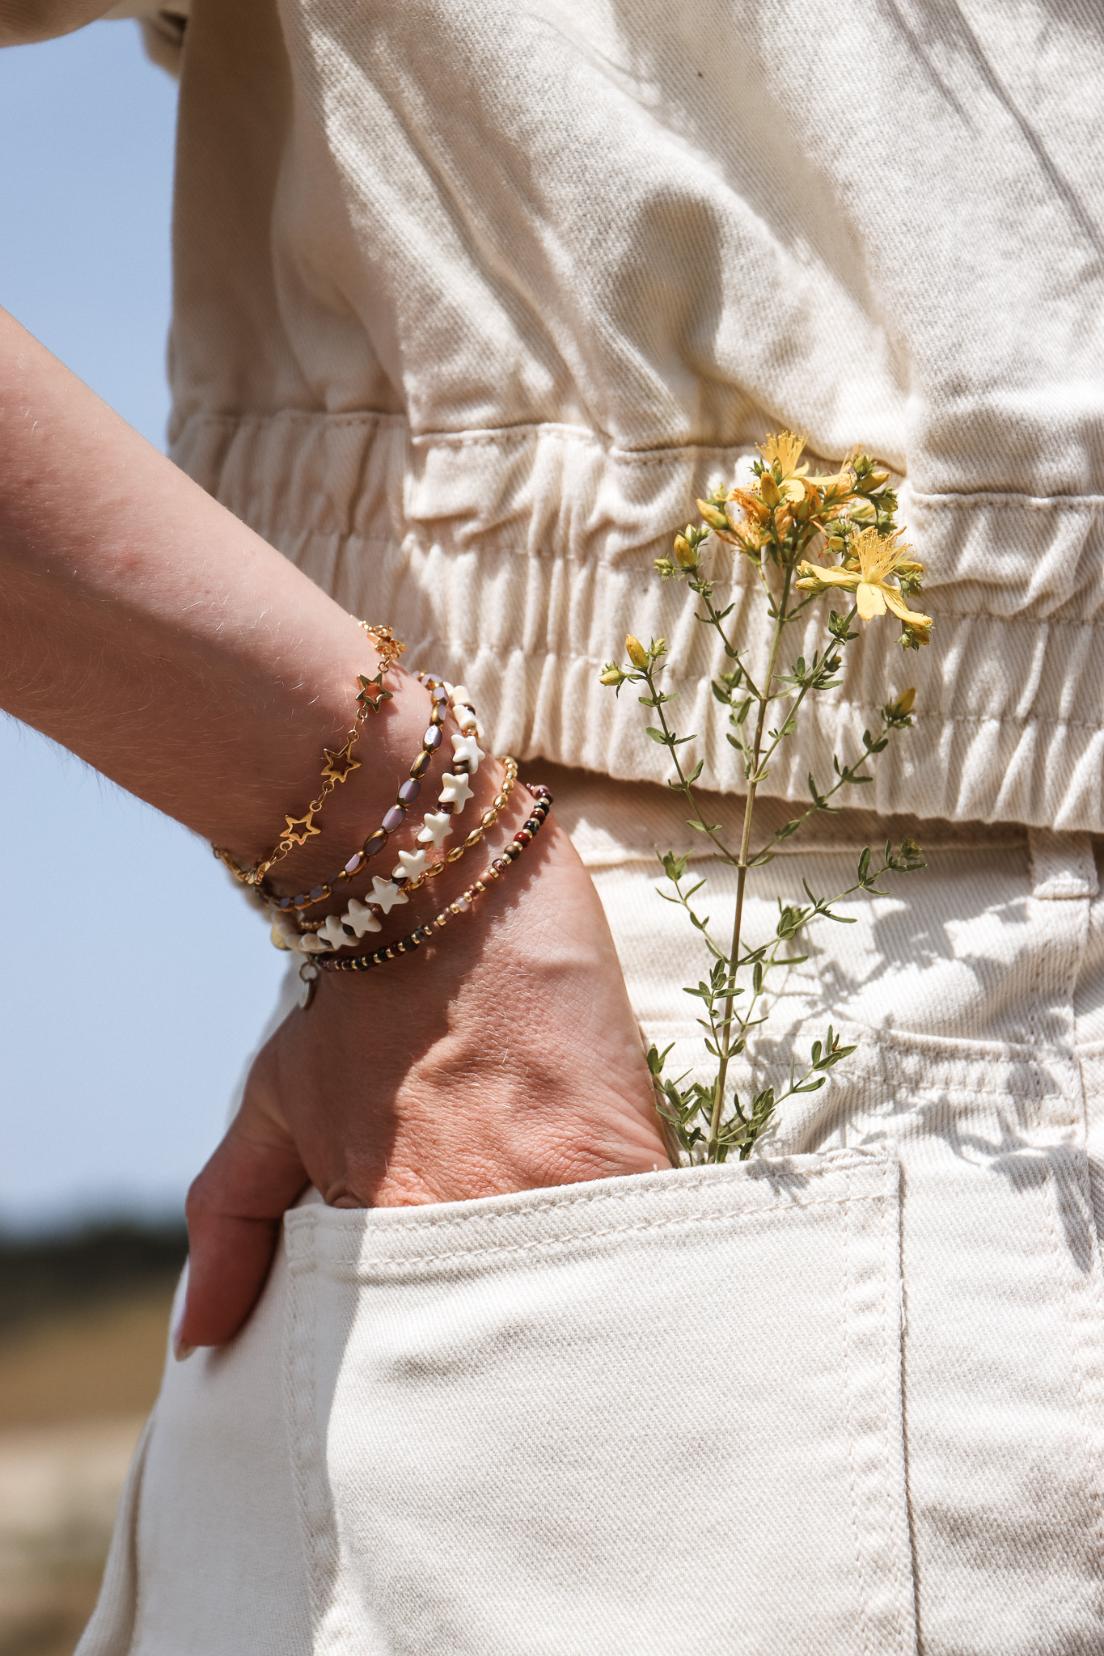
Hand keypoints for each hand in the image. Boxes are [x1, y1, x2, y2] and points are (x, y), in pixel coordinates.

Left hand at [173, 793, 672, 1354]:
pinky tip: (633, 1249)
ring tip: (582, 1302)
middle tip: (528, 1355)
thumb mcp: (273, 1104)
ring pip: (582, 1299)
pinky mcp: (622, 1147)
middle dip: (522, 1357)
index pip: (427, 1351)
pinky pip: (642, 1241)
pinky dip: (638, 1254)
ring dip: (584, 1307)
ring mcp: (550, 1188)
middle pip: (511, 1342)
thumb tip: (197, 1343)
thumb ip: (235, 1224)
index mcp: (384, 1227)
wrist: (437, 883)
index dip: (457, 1369)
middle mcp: (466, 1220)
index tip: (472, 1370)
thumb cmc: (354, 1000)